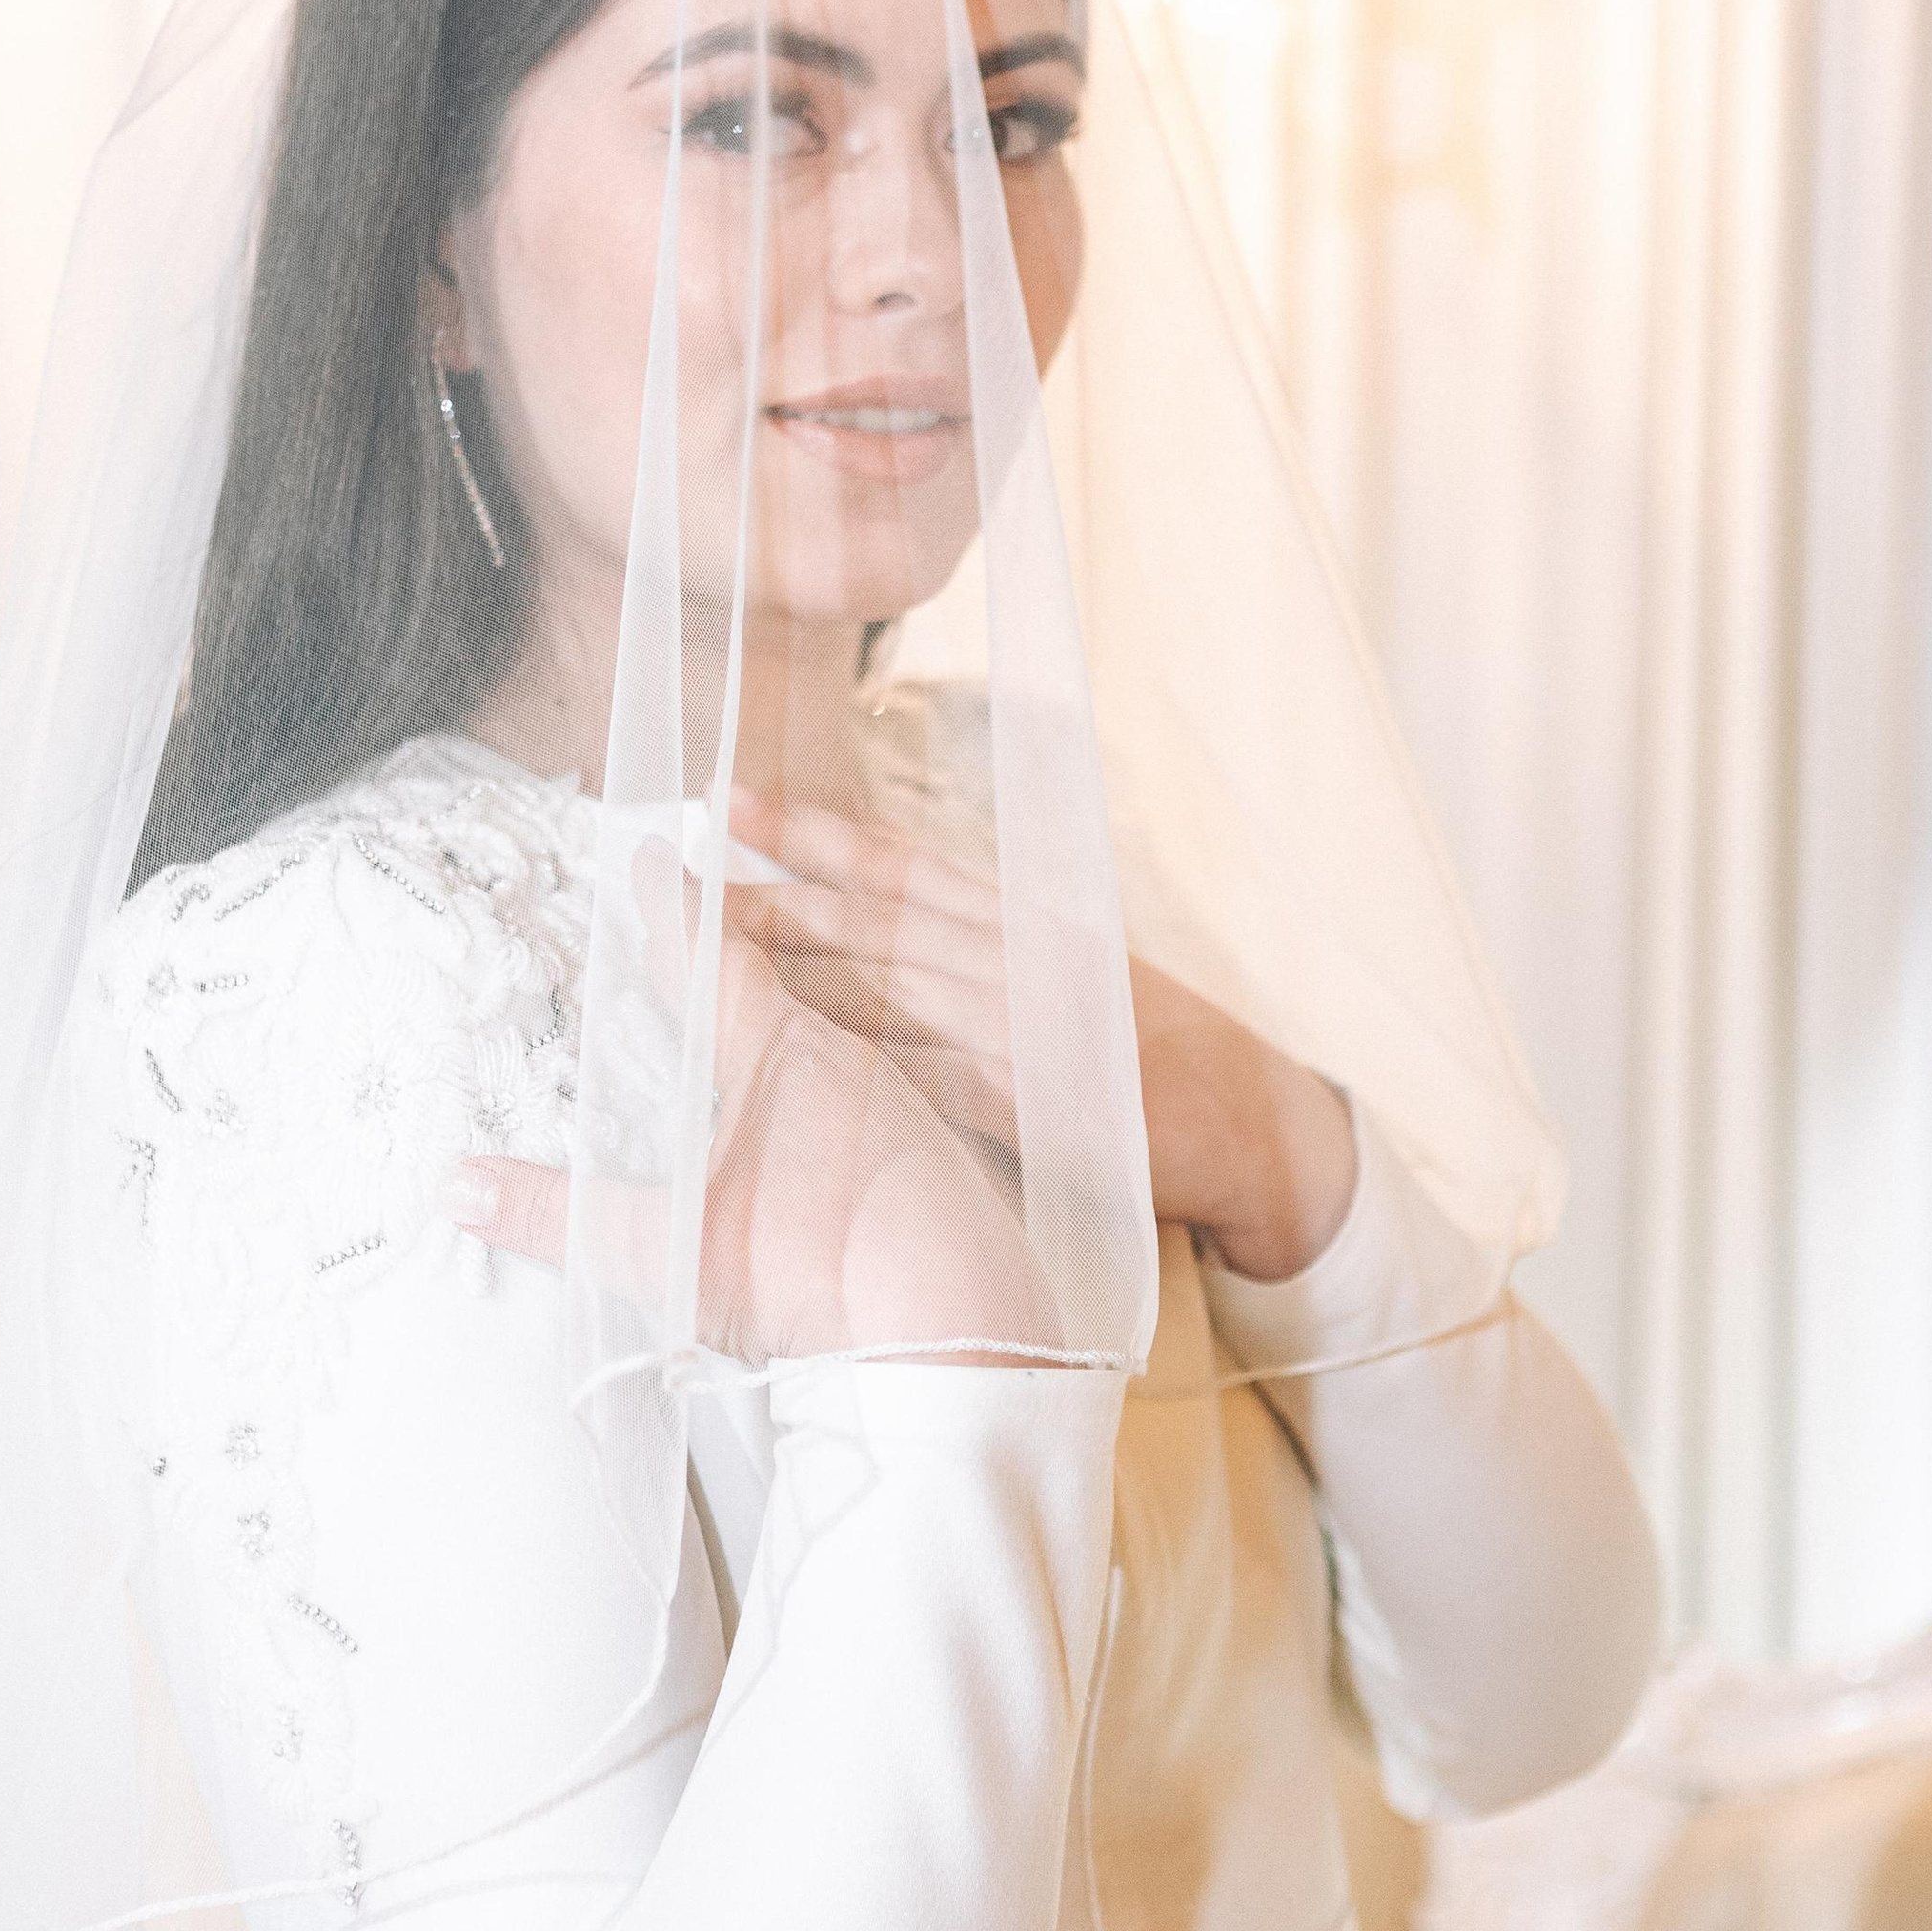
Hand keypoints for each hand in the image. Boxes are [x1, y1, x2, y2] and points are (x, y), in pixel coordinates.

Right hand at [445, 851, 1057, 1362]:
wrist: (967, 1325)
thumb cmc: (826, 1272)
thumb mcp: (671, 1250)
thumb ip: (564, 1218)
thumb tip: (462, 1187)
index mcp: (778, 1051)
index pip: (711, 958)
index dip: (677, 910)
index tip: (656, 859)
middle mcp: (848, 1059)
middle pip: (784, 973)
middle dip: (741, 936)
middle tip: (713, 900)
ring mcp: (905, 1104)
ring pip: (848, 1024)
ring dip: (808, 997)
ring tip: (776, 990)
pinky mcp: (945, 1154)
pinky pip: (895, 1082)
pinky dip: (860, 1066)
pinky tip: (857, 1097)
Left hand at [721, 786, 1358, 1283]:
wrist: (1257, 1125)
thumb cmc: (1147, 1054)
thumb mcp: (1069, 974)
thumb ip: (979, 951)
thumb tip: (875, 933)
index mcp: (1021, 920)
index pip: (899, 863)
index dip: (811, 831)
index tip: (729, 805)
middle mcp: (1017, 959)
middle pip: (870, 923)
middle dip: (768, 903)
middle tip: (674, 888)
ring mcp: (1026, 1027)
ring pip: (885, 992)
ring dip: (790, 980)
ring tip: (700, 967)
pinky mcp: (1034, 1101)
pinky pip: (930, 1080)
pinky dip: (861, 1070)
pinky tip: (794, 1067)